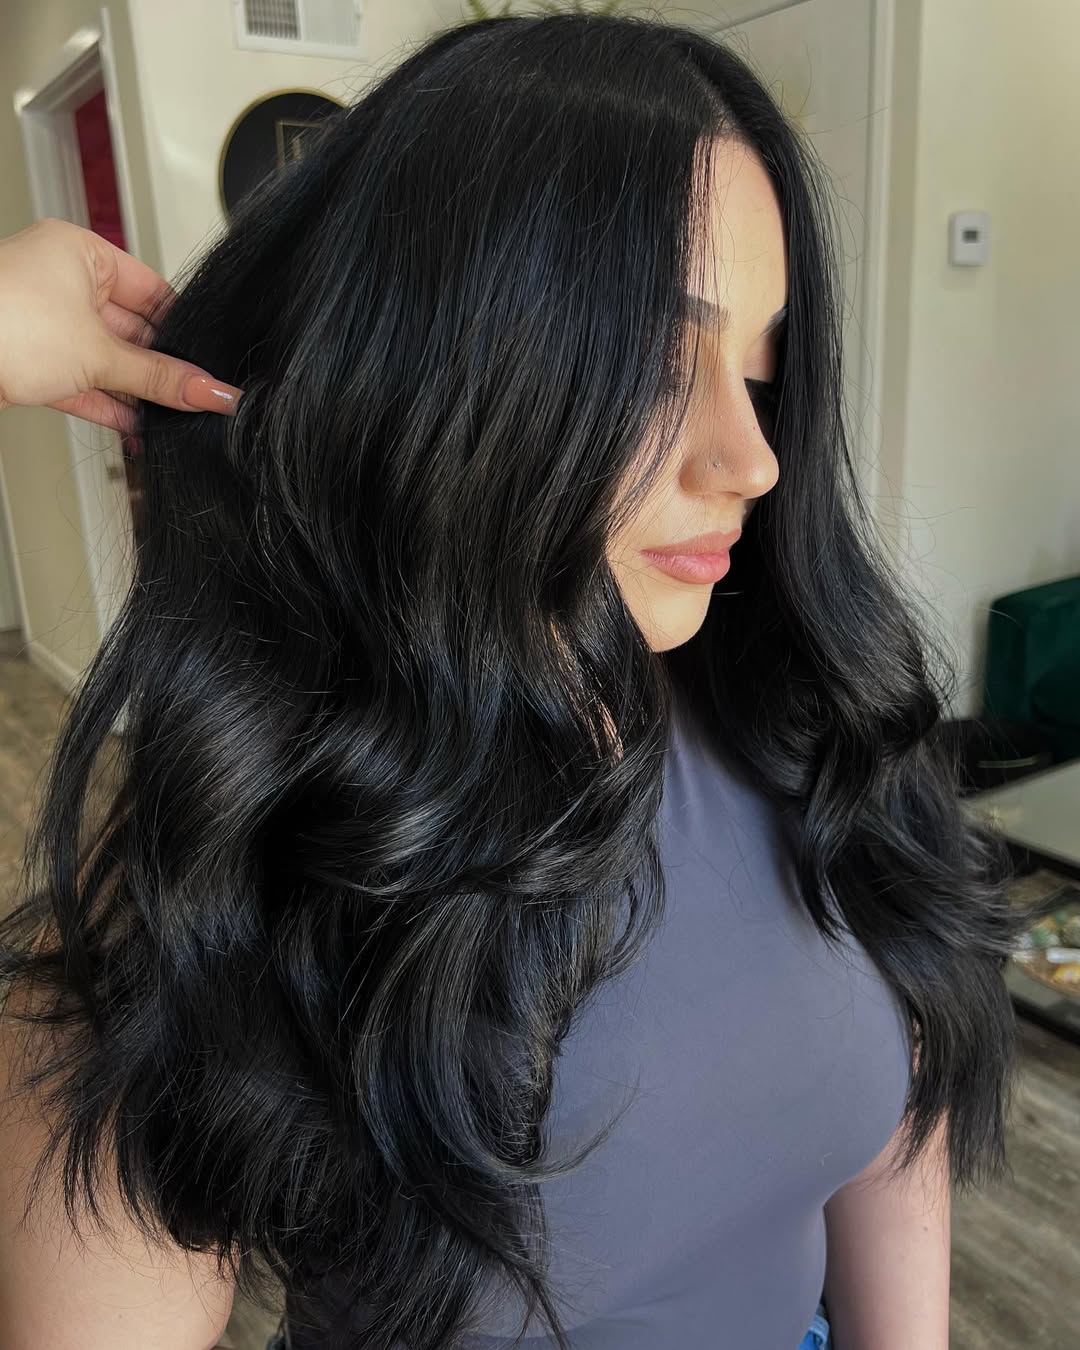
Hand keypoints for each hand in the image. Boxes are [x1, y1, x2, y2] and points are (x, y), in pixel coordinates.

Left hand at [0, 217, 242, 433]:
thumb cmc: (2, 324)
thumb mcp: (100, 354)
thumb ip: (160, 378)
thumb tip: (209, 390)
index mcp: (78, 252)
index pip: (152, 291)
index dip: (183, 330)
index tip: (206, 363)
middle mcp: (60, 281)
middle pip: (131, 330)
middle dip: (159, 368)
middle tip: (193, 396)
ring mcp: (42, 322)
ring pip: (106, 359)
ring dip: (136, 392)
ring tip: (170, 416)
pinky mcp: (30, 361)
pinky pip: (83, 381)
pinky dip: (109, 404)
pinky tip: (137, 426)